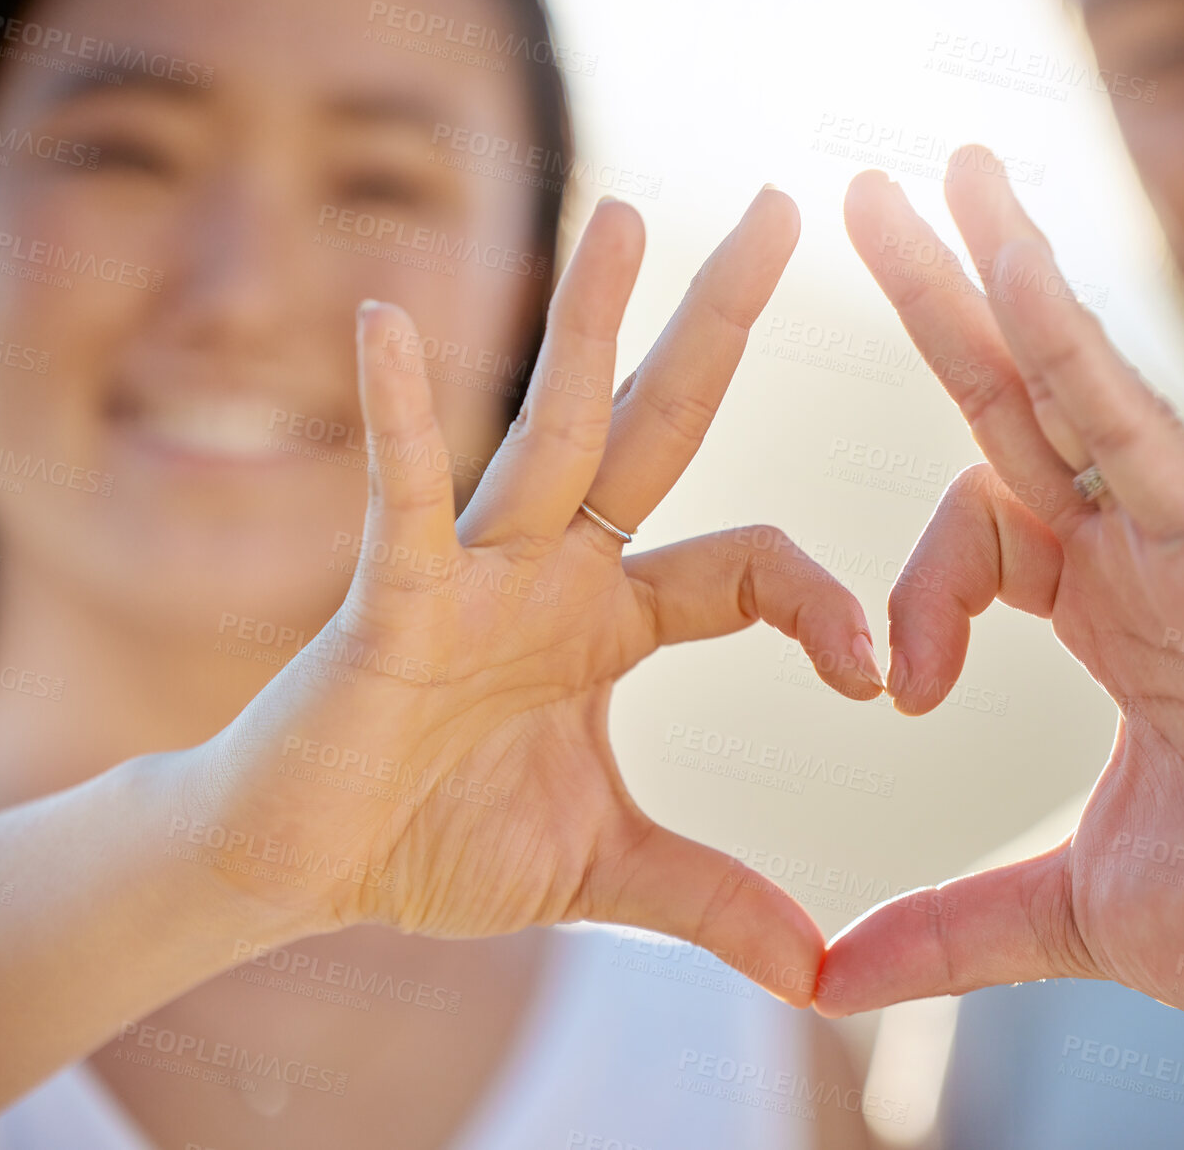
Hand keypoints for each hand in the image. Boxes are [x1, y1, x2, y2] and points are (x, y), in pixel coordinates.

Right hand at [175, 188, 880, 1005]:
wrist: (303, 871)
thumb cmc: (438, 841)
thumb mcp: (606, 872)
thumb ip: (712, 902)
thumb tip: (821, 974)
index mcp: (615, 617)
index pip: (750, 567)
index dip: (824, 606)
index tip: (880, 677)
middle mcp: (555, 567)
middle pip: (653, 424)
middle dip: (714, 322)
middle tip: (778, 210)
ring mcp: (473, 570)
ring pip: (544, 429)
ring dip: (584, 321)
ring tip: (622, 209)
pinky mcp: (389, 600)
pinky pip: (402, 498)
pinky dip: (398, 417)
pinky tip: (392, 322)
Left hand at [816, 155, 1183, 1026]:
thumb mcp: (1076, 912)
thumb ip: (953, 927)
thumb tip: (828, 981)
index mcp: (1108, 623)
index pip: (983, 528)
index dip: (915, 589)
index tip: (896, 689)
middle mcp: (1139, 560)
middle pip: (1012, 410)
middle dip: (937, 310)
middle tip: (860, 204)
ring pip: (1068, 383)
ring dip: (993, 279)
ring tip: (932, 179)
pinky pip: (1132, 422)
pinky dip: (1066, 343)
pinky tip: (1004, 258)